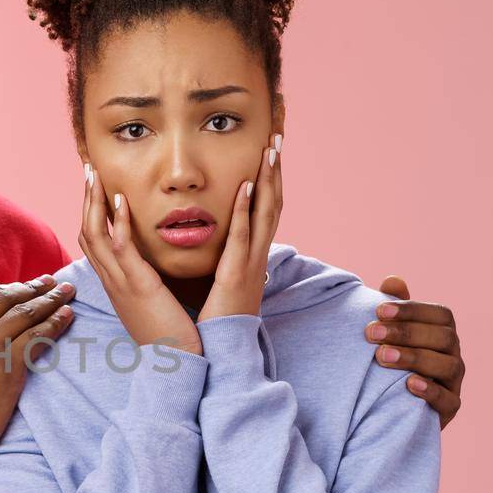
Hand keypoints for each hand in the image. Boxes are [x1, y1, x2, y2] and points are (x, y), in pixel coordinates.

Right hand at [0, 274, 76, 467]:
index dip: (4, 288)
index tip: (21, 285)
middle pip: (4, 299)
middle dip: (32, 287)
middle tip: (52, 281)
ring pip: (24, 313)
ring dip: (49, 299)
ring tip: (67, 291)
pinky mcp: (8, 366)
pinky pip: (37, 337)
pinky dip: (55, 323)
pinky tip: (67, 315)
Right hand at [77, 163, 201, 354]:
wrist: (177, 362)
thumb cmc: (171, 335)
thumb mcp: (153, 302)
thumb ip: (148, 281)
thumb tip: (151, 265)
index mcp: (116, 284)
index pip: (94, 242)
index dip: (91, 212)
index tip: (96, 187)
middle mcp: (112, 281)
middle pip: (86, 232)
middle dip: (86, 200)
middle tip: (89, 170)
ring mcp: (120, 284)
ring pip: (94, 235)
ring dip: (94, 202)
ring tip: (96, 175)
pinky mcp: (137, 287)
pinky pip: (120, 249)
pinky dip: (117, 222)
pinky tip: (120, 201)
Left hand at [200, 135, 281, 319]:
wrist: (217, 356)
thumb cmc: (214, 323)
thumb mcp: (222, 284)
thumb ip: (224, 261)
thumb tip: (221, 244)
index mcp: (250, 257)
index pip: (264, 210)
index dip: (270, 180)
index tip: (270, 150)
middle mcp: (256, 257)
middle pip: (272, 204)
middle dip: (276, 170)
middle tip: (278, 137)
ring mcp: (249, 266)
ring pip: (264, 215)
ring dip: (268, 180)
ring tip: (270, 150)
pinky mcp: (236, 277)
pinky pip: (242, 238)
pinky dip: (245, 210)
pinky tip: (245, 186)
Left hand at [364, 276, 464, 428]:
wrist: (388, 407)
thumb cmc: (389, 362)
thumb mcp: (389, 335)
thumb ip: (392, 310)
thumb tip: (392, 280)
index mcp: (443, 333)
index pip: (440, 314)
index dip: (412, 310)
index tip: (379, 310)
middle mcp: (453, 355)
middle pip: (444, 337)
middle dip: (406, 333)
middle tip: (371, 333)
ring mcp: (454, 383)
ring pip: (448, 366)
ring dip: (414, 358)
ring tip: (381, 356)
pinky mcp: (449, 409)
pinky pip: (447, 400)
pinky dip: (429, 391)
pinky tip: (408, 385)